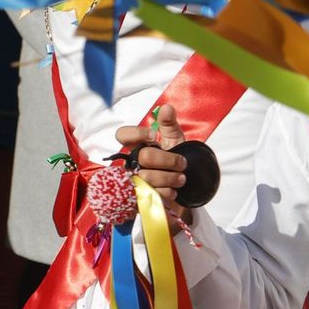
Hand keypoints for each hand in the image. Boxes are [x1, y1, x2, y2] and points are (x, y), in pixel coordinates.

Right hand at [112, 104, 192, 220]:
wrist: (186, 188)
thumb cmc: (176, 161)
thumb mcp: (175, 140)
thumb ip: (169, 124)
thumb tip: (166, 108)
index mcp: (139, 145)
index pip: (123, 134)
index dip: (136, 134)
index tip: (153, 136)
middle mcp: (132, 162)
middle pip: (144, 156)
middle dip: (168, 159)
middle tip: (182, 164)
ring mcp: (134, 182)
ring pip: (148, 177)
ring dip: (171, 177)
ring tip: (181, 179)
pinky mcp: (138, 200)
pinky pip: (151, 195)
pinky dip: (167, 192)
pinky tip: (174, 191)